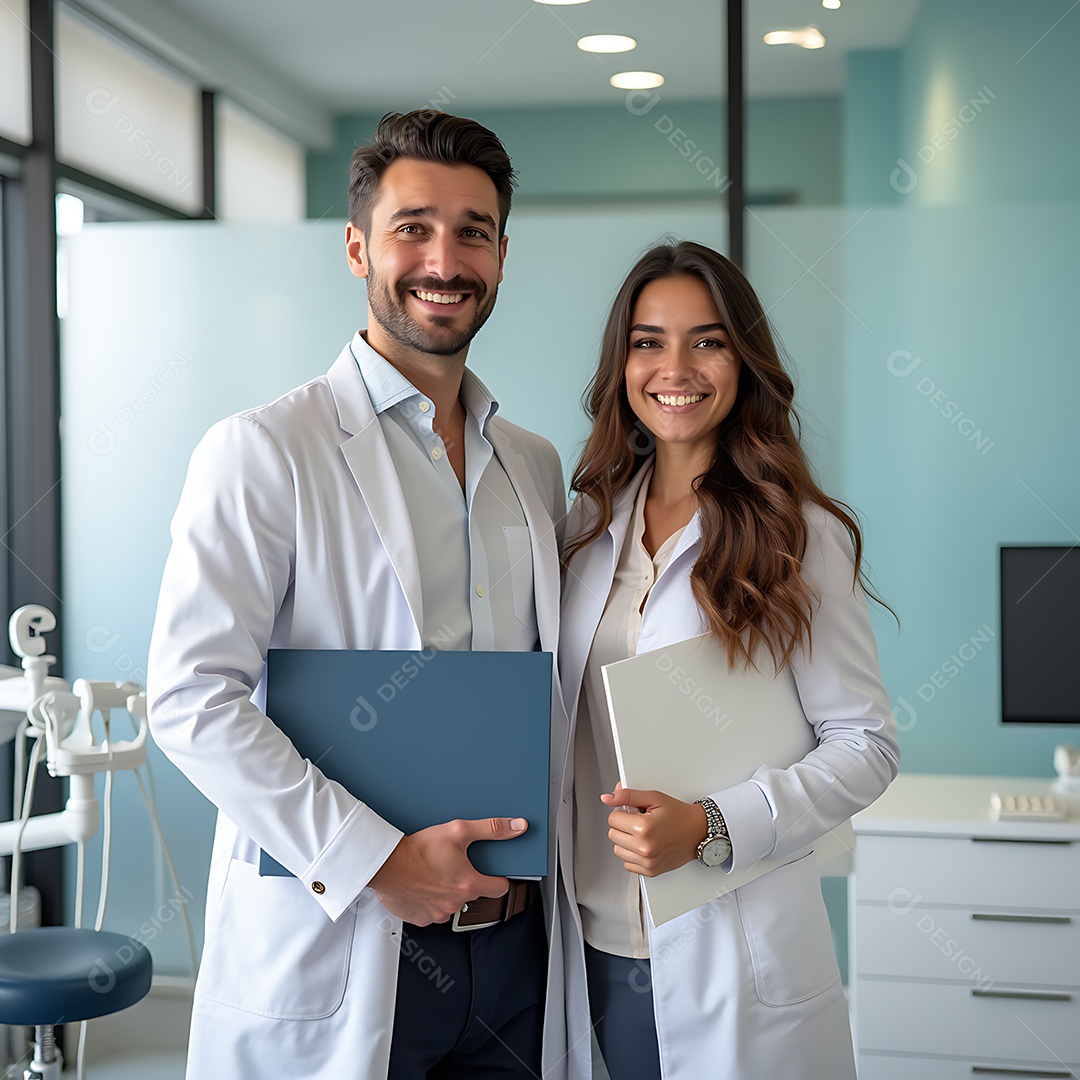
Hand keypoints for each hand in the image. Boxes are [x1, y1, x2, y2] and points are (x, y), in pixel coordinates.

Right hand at [369, 816, 526, 924]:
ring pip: (451, 903)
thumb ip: (491, 829)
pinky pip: (432, 911)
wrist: (386, 864)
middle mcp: (455, 903)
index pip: (500, 888)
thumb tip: (516, 827)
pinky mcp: (421, 919)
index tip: (493, 874)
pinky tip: (423, 884)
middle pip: (472, 894)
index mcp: (469, 884)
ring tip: (434, 873)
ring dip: (446, 891)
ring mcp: (438, 914)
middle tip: (452, 865)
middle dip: (465, 881)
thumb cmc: (418, 850)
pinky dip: (430, 900)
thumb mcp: (458, 831)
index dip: (498, 879)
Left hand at [602, 782, 706, 876]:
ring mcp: (647, 862)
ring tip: (643, 833)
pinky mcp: (650, 871)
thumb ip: (628, 796)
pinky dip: (632, 854)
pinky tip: (644, 845)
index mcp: (644, 828)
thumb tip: (608, 798)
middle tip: (639, 820)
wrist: (699, 832)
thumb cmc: (679, 815)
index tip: (633, 811)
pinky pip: (627, 863)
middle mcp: (644, 848)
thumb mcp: (654, 797)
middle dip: (623, 825)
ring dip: (626, 841)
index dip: (622, 811)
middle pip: (613, 834)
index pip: (612, 819)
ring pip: (618, 849)